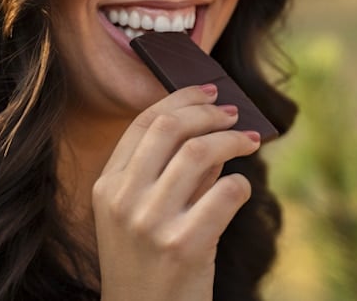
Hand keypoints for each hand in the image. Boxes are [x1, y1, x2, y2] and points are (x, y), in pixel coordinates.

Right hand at [92, 84, 260, 300]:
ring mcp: (152, 222)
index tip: (209, 92)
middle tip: (233, 112)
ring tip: (248, 140)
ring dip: (232, 139)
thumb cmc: (146, 263)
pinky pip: (226, 192)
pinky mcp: (185, 245)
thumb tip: (210, 132)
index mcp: (108, 186)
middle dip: (208, 111)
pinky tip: (243, 189)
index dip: (181, 99)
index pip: (144, 123)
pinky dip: (242, 183)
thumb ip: (169, 173)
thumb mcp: (140, 215)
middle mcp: (124, 200)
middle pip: (170, 128)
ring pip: (199, 152)